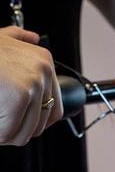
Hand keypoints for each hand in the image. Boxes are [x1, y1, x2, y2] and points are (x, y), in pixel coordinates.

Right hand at [0, 27, 62, 145]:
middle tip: (0, 121)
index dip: (32, 122)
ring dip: (4, 133)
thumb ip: (19, 38)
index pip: (53, 106)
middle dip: (15, 128)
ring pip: (24, 132)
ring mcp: (33, 84)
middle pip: (39, 123)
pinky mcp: (19, 97)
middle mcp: (43, 71)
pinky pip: (8, 132)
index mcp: (43, 60)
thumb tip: (32, 38)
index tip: (15, 124)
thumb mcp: (2, 38)